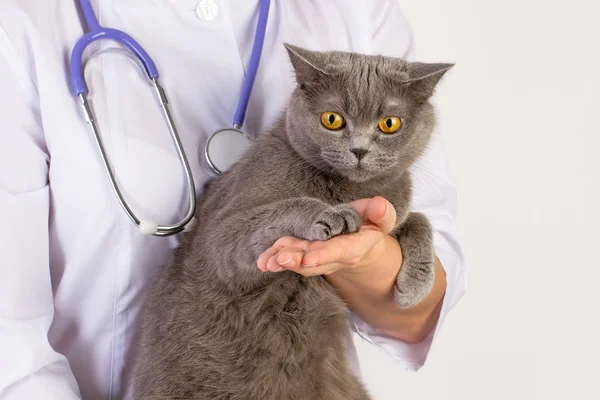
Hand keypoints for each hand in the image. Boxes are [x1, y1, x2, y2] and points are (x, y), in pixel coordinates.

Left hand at [256, 196, 400, 276]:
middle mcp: (335, 257)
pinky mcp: (305, 256)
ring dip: (283, 261)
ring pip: (300, 262)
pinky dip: (276, 259)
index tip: (310, 258)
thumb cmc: (370, 225)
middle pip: (315, 261)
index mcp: (354, 247)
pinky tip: (263, 260)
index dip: (325, 254)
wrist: (360, 244)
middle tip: (280, 259)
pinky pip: (291, 259)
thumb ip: (381, 213)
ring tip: (267, 261)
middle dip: (297, 260)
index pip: (340, 252)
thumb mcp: (381, 218)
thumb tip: (380, 204)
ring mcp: (318, 258)